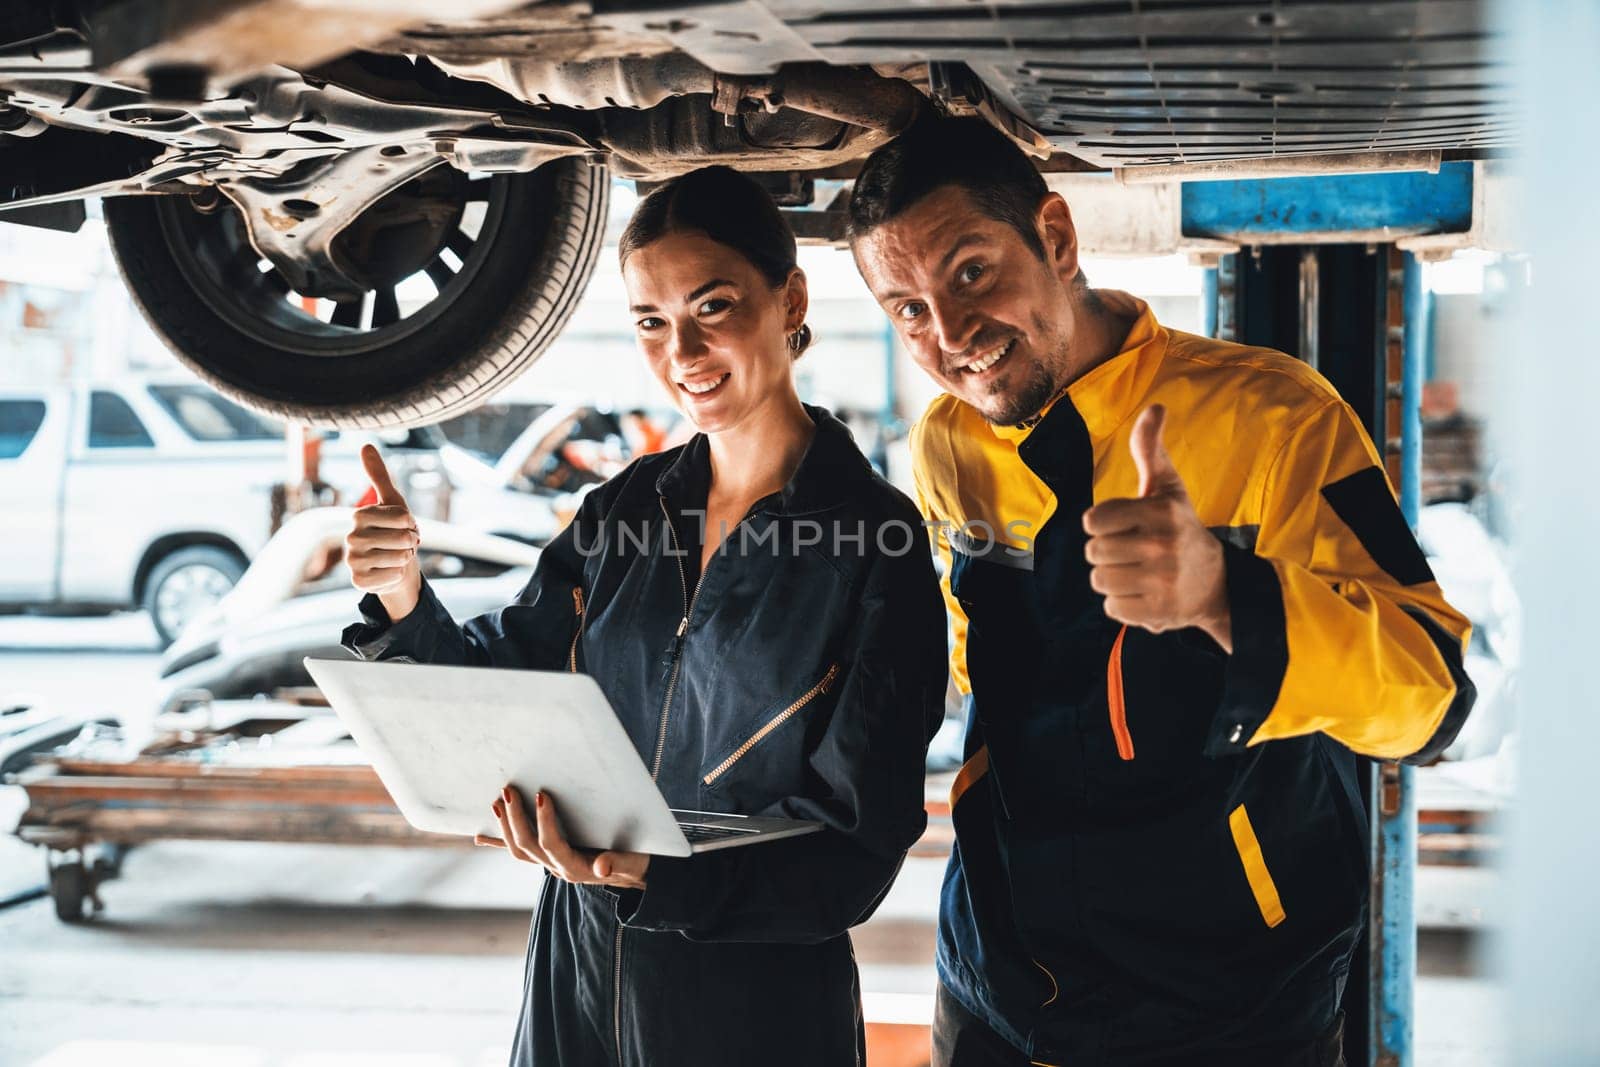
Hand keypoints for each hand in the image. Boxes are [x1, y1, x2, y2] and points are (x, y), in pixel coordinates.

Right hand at [346, 444, 421, 620]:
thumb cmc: (394, 530)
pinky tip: (390, 572)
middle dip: (411, 542)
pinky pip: (393, 577)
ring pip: (399, 558)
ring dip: (406, 558)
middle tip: (403, 544)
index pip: (402, 517)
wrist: (394, 564)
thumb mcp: (393, 502)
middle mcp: (351, 537)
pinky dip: (398, 575)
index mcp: (359, 516)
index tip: (406, 526)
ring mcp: (352, 561)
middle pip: (401, 538)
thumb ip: (379, 476)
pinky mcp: (358, 582)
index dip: (411, 523)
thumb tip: (365, 444)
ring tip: (397, 557)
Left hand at [477, 785, 649, 890]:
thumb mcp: (632, 862)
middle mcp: (558, 868)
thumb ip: (618, 863)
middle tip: (509, 790)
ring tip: (496, 802)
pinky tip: (481, 835)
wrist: (633, 875)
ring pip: (519, 850)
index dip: (544, 821)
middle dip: (515, 818)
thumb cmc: (634, 863)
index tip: (541, 794)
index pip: (552, 844)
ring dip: (505, 827)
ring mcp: (551, 864)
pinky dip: (500, 843)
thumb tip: (603, 866)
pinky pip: (520, 853)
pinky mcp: (549, 858)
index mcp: (576, 868)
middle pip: (527, 846)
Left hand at [1082, 405, 1232, 651]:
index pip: (1093, 521)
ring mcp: (1162, 581)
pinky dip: (1122, 604)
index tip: (1123, 525)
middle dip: (1107, 552)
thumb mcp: (1168, 487)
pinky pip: (1111, 608)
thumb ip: (1150, 448)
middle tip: (1134, 552)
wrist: (1216, 583)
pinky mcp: (1159, 612)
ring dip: (1113, 579)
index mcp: (1160, 512)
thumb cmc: (1180, 527)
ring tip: (1139, 573)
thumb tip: (1154, 406)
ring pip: (1100, 581)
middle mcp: (1162, 546)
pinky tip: (1144, 594)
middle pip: (1094, 552)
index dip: (1102, 524)